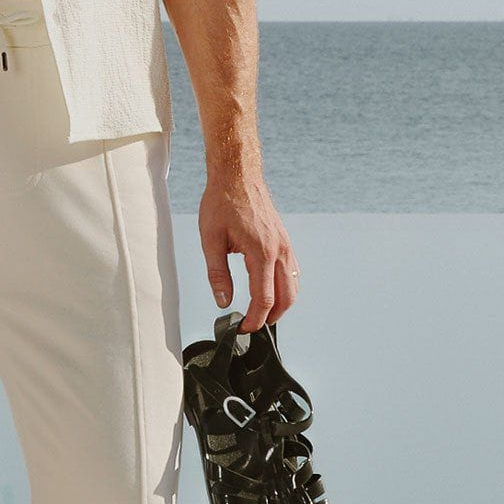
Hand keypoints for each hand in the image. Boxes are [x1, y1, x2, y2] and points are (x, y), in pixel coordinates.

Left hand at [200, 168, 298, 331]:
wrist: (238, 175)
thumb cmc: (222, 203)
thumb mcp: (211, 239)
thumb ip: (218, 274)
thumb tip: (223, 302)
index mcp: (261, 252)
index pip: (263, 299)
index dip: (254, 319)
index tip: (242, 329)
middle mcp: (279, 251)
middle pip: (286, 298)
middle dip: (271, 317)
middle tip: (252, 326)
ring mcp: (285, 245)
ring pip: (293, 286)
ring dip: (281, 305)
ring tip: (261, 314)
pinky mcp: (284, 240)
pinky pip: (292, 272)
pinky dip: (285, 288)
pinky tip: (271, 291)